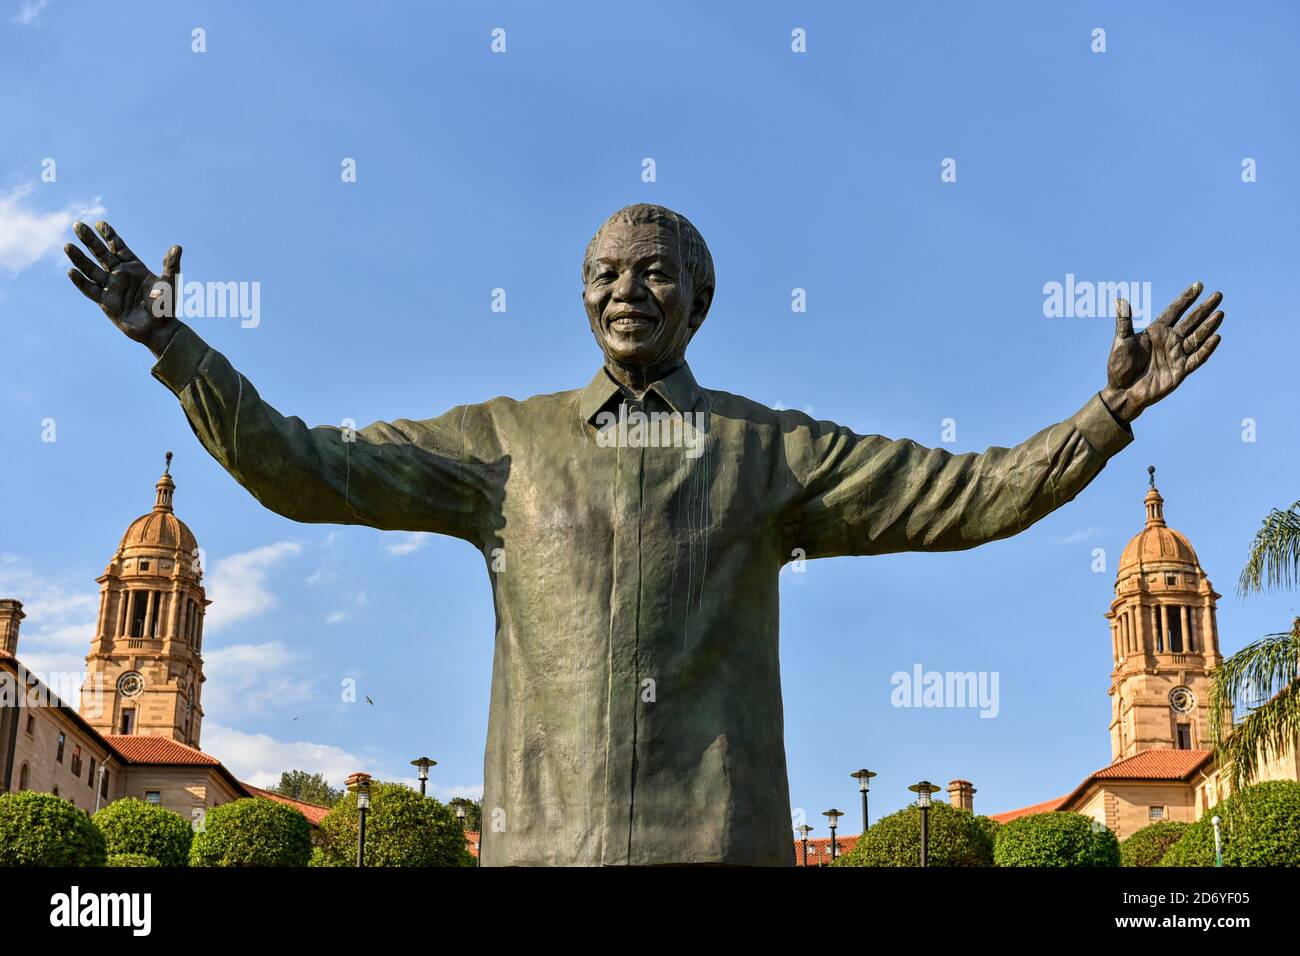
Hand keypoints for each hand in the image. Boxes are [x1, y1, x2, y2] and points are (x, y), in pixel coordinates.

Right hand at [65, 220, 182, 356]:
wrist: (159, 329)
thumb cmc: (166, 306)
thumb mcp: (170, 283)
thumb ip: (171, 265)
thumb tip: (177, 247)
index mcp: (134, 267)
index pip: (118, 247)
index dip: (109, 235)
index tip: (99, 223)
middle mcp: (119, 275)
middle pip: (101, 253)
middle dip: (89, 239)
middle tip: (77, 225)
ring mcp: (111, 288)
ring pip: (91, 269)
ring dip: (80, 258)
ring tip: (67, 246)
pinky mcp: (105, 302)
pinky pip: (90, 290)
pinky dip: (80, 281)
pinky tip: (71, 271)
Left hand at [1099, 281, 1222, 422]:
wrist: (1123, 391)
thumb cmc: (1119, 366)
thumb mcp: (1121, 342)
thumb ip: (1124, 322)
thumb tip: (1120, 300)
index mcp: (1156, 331)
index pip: (1174, 310)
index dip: (1186, 298)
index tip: (1199, 285)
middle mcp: (1169, 340)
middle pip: (1190, 321)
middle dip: (1203, 308)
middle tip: (1218, 295)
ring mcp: (1176, 355)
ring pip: (1197, 337)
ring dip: (1208, 326)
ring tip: (1220, 313)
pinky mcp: (1180, 370)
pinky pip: (1197, 358)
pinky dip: (1206, 348)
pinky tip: (1216, 337)